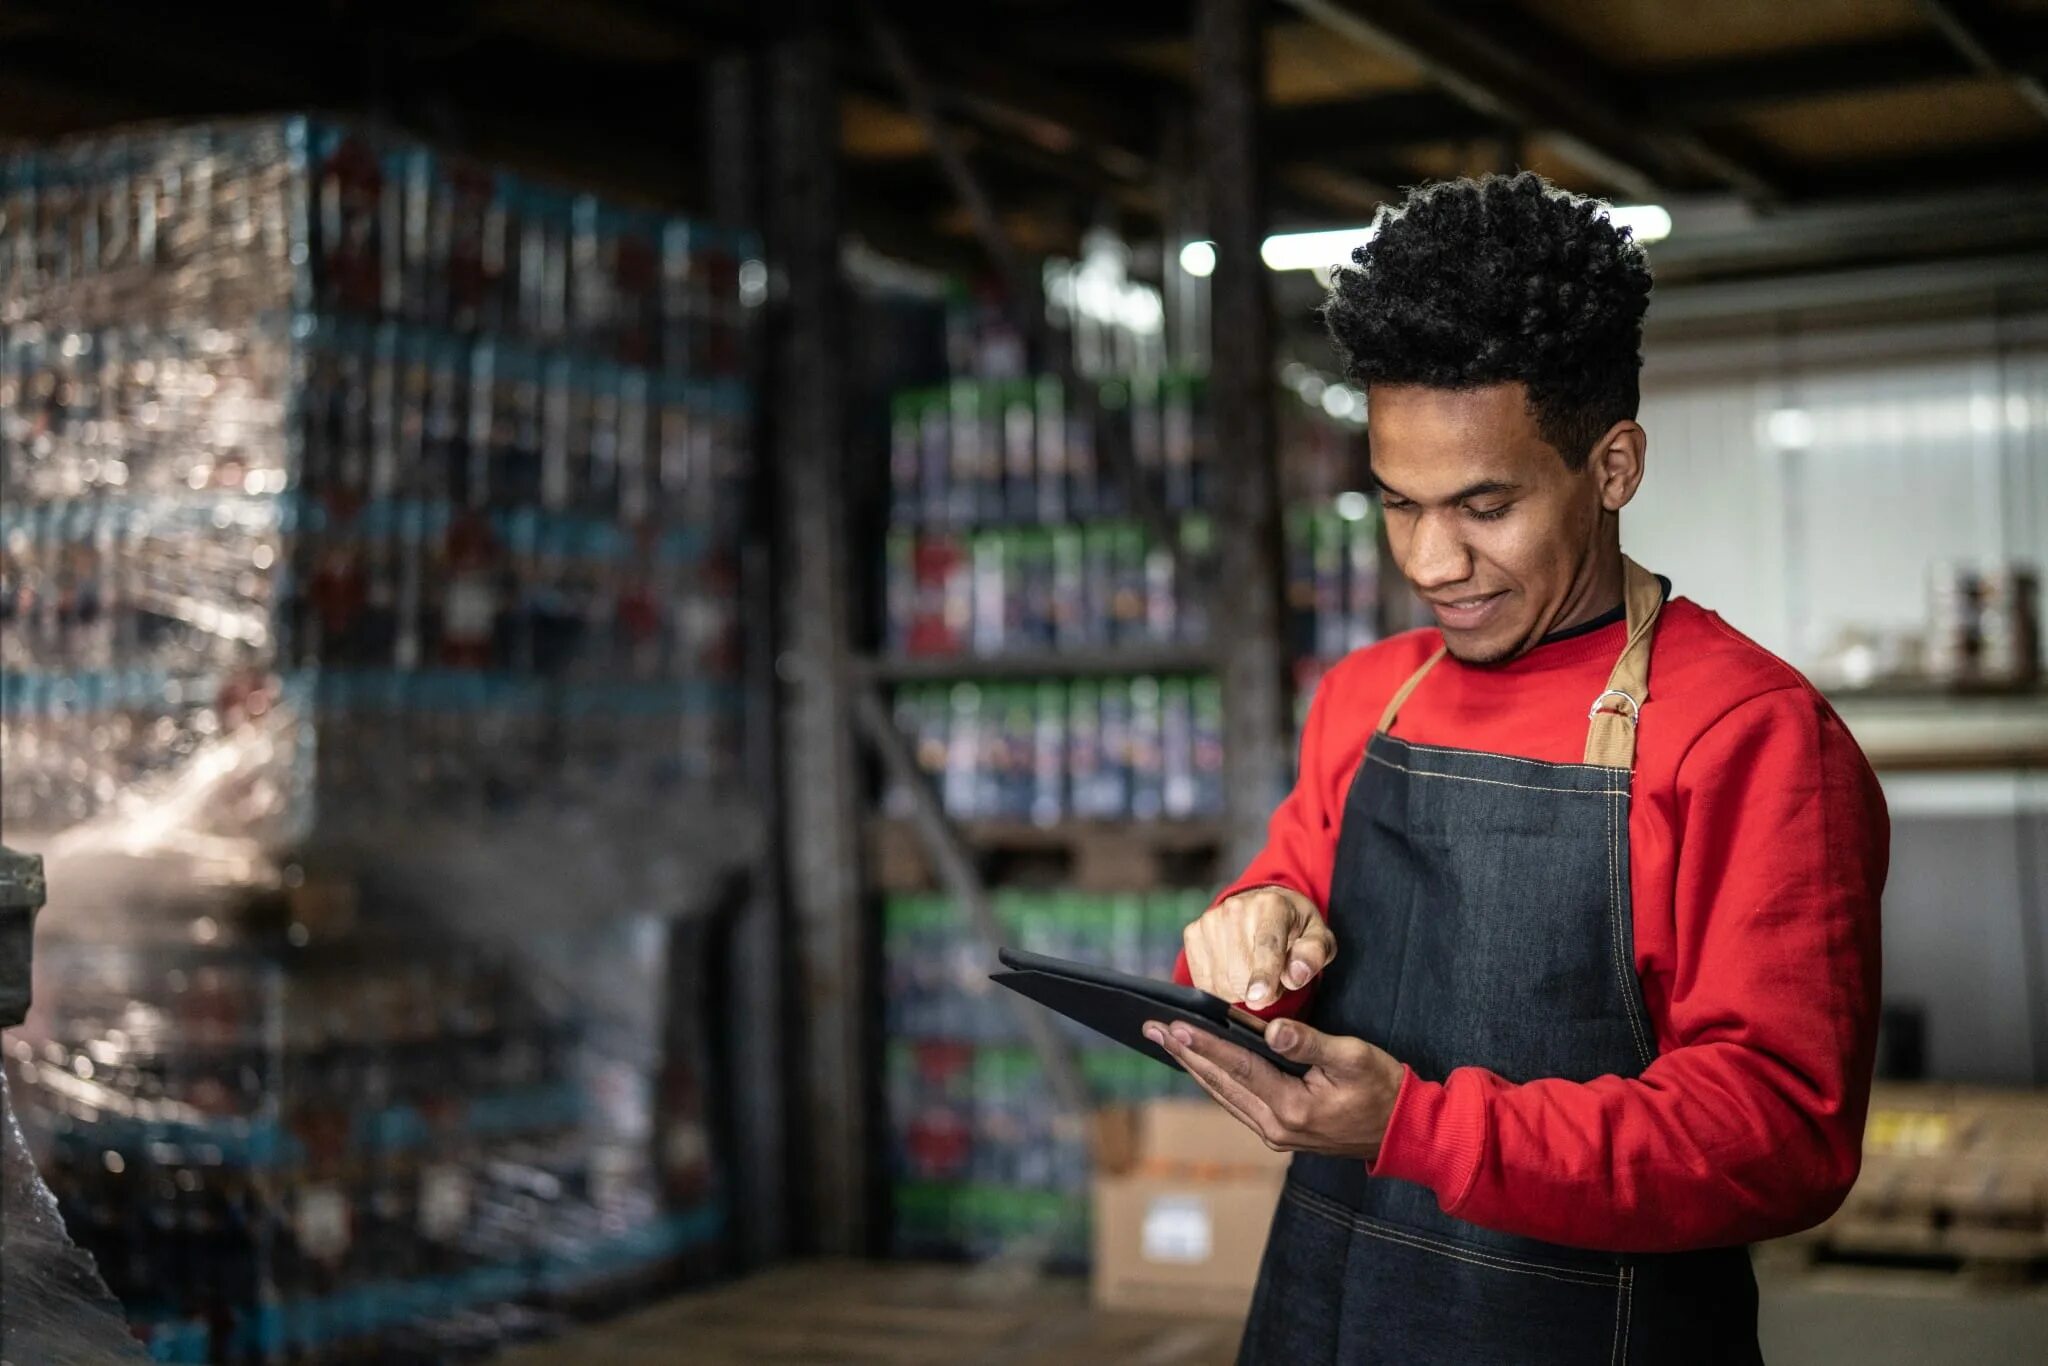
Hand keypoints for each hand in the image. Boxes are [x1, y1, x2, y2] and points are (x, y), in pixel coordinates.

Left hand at [1143, 1016, 1403, 1162]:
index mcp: (1292, 1107)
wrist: (1404, 1132)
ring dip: (1194, 1067)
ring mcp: (1276, 1134)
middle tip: (1151, 1029)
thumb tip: (1272, 1030)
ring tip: (1167, 1043)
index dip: (1203, 1044)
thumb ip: (1309, 1042)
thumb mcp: (1353, 1057)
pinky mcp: (1281, 1133)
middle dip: (1184, 1053)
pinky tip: (1202, 1065)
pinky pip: (1237, 1103)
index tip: (1172, 1026)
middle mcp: (1276, 1126)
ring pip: (1223, 1095)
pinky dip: (1215, 1081)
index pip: (1238, 1067)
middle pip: (1220, 1082)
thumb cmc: (1383, 1089)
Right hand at [1183, 885, 1336, 1007]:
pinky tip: (1234, 972)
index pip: (1267, 945)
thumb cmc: (1294, 927)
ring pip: (1221, 982)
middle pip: (1241, 972)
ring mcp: (1210, 919)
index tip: (1259, 997)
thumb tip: (1296, 976)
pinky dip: (1220, 988)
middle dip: (1260, 991)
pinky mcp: (1193, 932)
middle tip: (1273, 981)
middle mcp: (1236, 907)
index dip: (1263, 974)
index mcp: (1272, 905)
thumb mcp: (1318, 938)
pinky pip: (1203, 981)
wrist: (1262, 905)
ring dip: (1240, 991)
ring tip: (1254, 973)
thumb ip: (1313, 956)